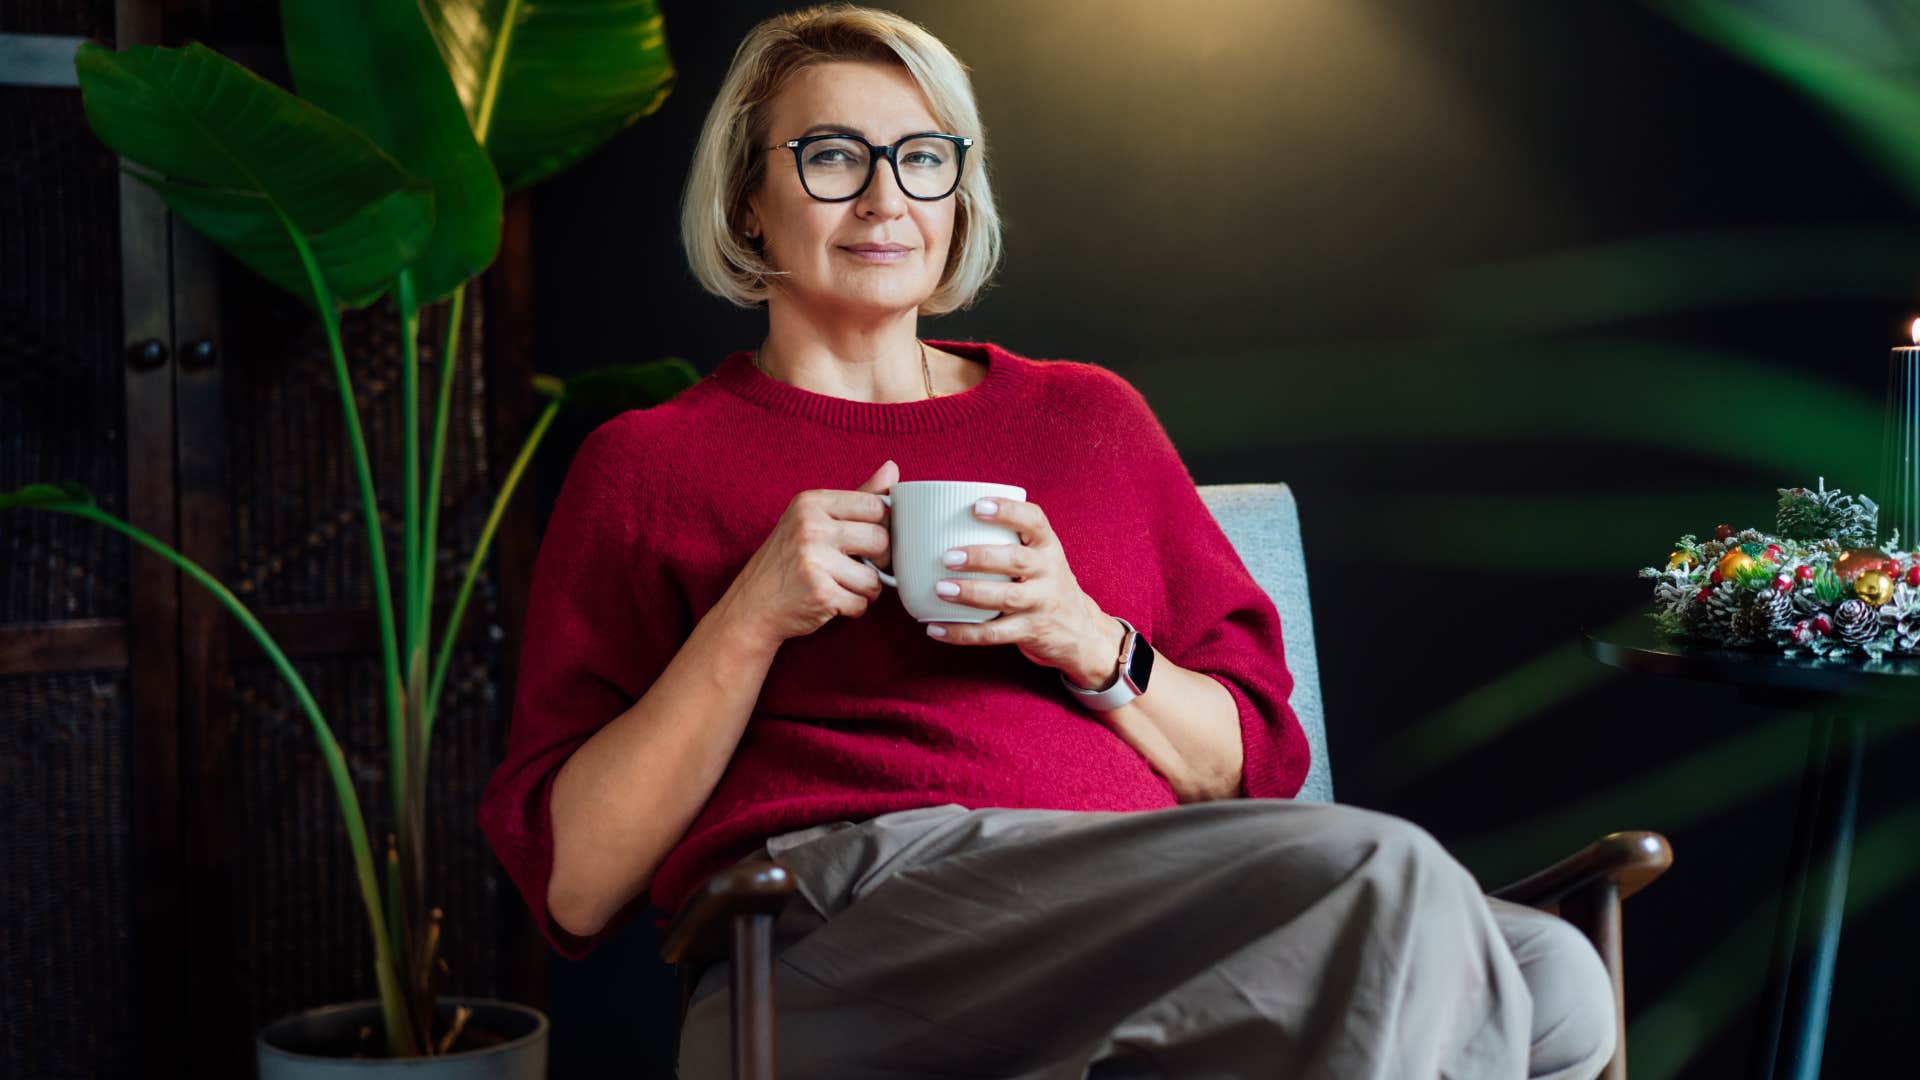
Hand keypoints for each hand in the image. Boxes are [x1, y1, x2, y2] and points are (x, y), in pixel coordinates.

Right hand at [723, 459, 895, 647]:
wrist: (751, 607)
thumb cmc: (786, 561)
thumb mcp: (812, 519)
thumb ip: (855, 496)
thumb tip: (892, 469)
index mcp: (810, 502)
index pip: (875, 505)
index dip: (881, 526)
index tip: (868, 539)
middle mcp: (810, 527)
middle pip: (880, 539)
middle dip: (878, 560)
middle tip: (859, 566)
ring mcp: (814, 561)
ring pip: (874, 578)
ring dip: (865, 589)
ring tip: (841, 585)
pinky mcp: (820, 594)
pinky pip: (862, 603)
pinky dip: (853, 608)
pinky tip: (832, 601)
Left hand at [923, 496, 1121, 684]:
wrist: (1082, 632)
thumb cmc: (1046, 586)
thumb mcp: (1041, 559)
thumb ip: (1010, 543)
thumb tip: (943, 529)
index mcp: (1048, 547)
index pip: (1033, 521)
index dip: (1007, 511)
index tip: (977, 506)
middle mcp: (1048, 572)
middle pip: (1017, 560)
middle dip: (981, 557)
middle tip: (948, 557)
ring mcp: (1041, 604)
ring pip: (1007, 597)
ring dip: (971, 593)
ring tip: (940, 589)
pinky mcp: (1031, 632)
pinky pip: (993, 633)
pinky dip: (962, 633)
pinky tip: (936, 628)